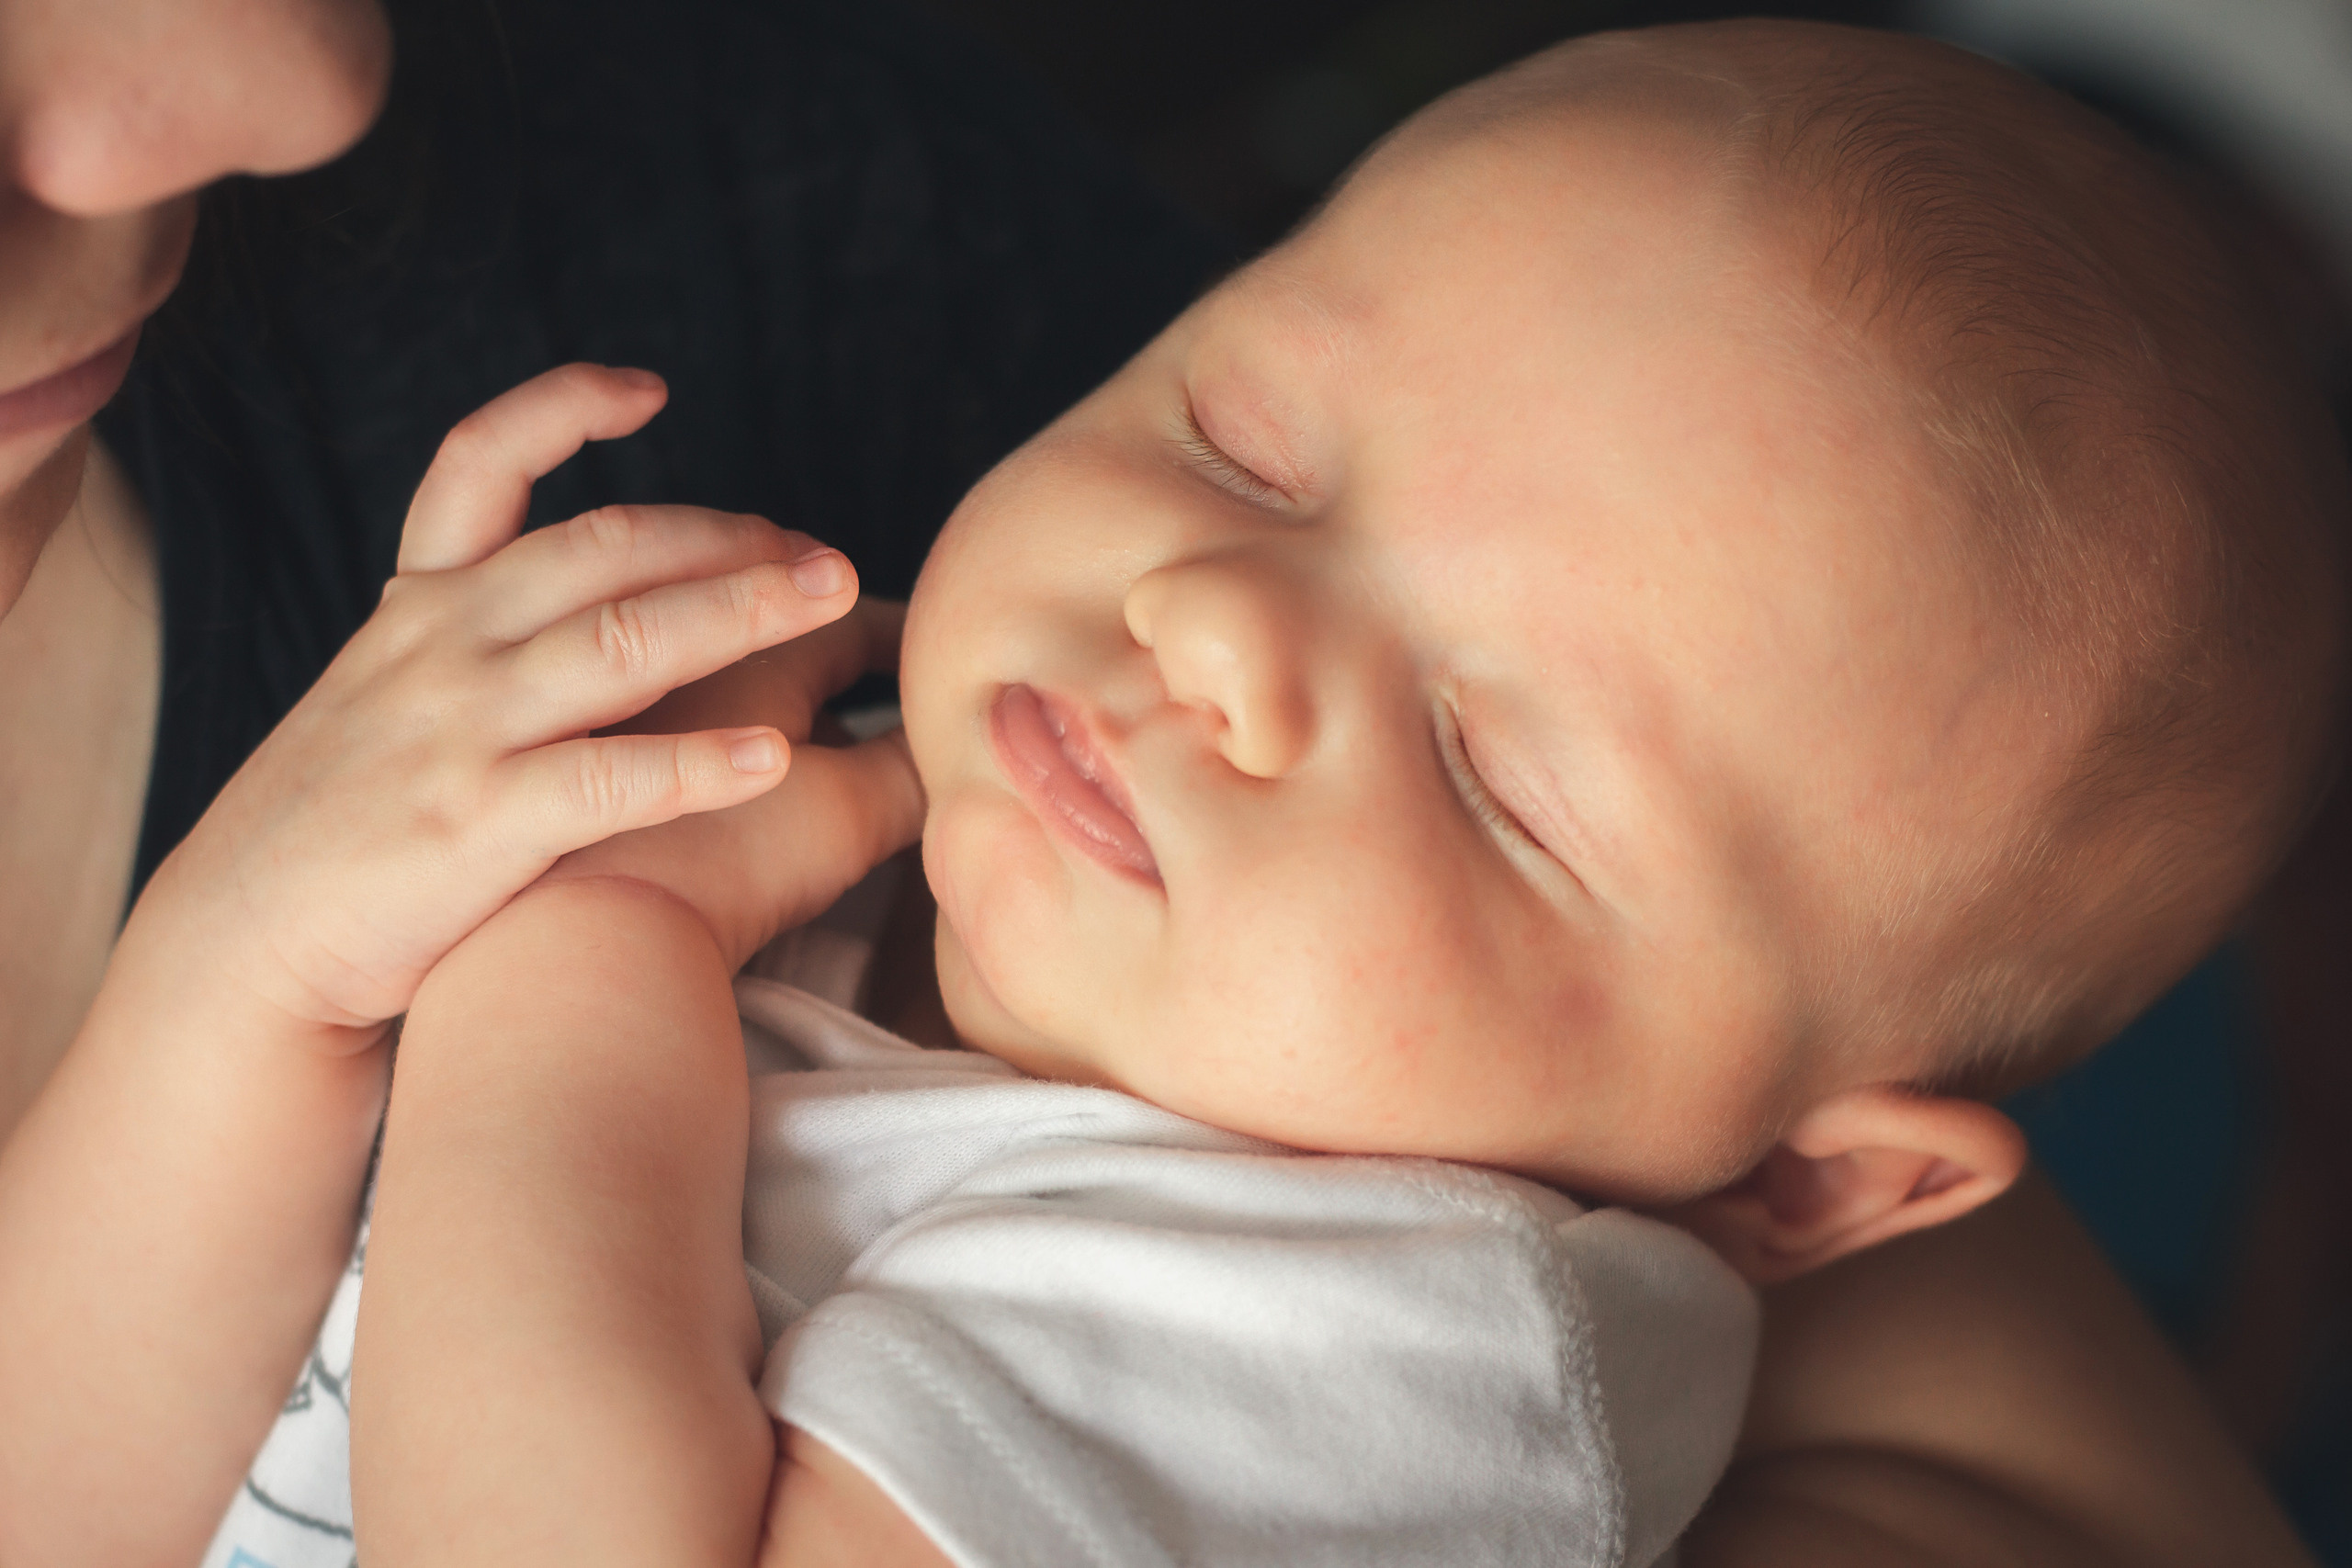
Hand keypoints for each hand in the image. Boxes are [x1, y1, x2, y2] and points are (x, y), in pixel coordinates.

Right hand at [130, 363, 858, 1045]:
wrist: (245, 944)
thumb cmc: (345, 824)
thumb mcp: (388, 696)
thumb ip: (476, 642)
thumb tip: (592, 609)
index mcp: (421, 605)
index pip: (480, 461)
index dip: (562, 405)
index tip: (649, 388)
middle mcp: (441, 644)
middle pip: (606, 548)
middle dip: (727, 537)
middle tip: (824, 554)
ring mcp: (459, 730)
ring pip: (626, 641)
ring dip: (741, 610)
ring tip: (832, 600)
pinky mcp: (476, 825)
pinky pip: (610, 780)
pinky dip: (698, 764)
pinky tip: (774, 759)